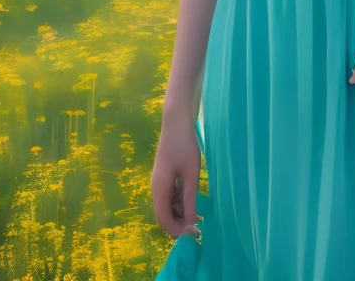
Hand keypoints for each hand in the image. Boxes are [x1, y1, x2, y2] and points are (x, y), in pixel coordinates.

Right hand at [151, 105, 203, 240]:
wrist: (176, 121)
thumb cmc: (184, 146)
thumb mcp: (191, 174)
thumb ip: (190, 199)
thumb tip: (191, 222)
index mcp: (159, 189)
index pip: (163, 219)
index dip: (177, 230)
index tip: (195, 232)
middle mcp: (156, 188)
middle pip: (163, 214)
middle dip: (179, 223)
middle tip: (198, 226)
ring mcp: (159, 181)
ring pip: (166, 206)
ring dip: (179, 213)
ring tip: (197, 214)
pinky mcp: (164, 175)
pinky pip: (169, 196)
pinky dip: (178, 202)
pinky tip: (191, 200)